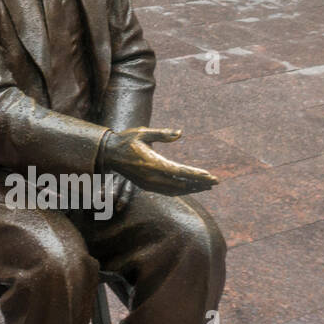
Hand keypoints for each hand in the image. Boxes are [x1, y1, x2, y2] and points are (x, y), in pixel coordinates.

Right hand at [101, 127, 217, 195]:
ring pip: (175, 190)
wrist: (108, 153)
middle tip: (215, 182)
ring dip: (192, 188)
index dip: (196, 175)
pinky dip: (181, 191)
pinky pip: (167, 191)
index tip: (210, 176)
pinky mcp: (146, 186)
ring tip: (206, 186)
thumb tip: (180, 133)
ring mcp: (148, 183)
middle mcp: (152, 176)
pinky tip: (189, 187)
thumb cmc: (126, 140)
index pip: (180, 171)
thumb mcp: (143, 132)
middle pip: (181, 183)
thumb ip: (162, 134)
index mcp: (152, 163)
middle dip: (199, 183)